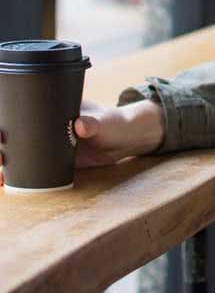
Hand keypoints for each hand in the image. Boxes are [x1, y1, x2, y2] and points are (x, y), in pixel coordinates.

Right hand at [0, 97, 165, 185]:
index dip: (8, 121)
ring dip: (9, 164)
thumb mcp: (103, 122)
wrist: (124, 140)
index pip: (25, 112)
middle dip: (4, 146)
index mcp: (54, 108)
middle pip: (18, 135)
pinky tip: (9, 185)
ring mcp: (50, 144)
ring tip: (1, 177)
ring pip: (23, 154)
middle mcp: (47, 126)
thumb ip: (92, 123)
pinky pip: (36, 169)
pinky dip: (23, 176)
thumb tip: (80, 125)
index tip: (0, 134)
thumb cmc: (114, 123)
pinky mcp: (56, 161)